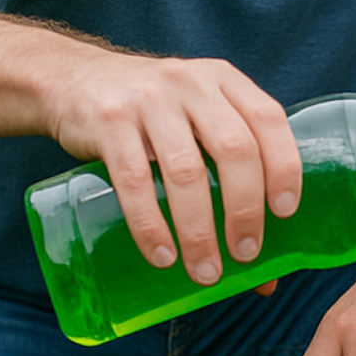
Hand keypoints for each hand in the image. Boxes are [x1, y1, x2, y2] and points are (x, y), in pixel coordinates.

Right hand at [47, 55, 301, 283]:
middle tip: (246, 254)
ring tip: (205, 269)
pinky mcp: (108, 122)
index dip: (284, 166)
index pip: (268, 118)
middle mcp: (191, 84)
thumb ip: (228, 178)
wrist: (71, 79)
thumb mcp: (195, 122)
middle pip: (234, 149)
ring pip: (186, 170)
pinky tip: (162, 255)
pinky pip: (134, 180)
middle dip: (245, 209)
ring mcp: (148, 99)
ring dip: (199, 229)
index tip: (284, 213)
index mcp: (223, 81)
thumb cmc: (152, 116)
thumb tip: (265, 276)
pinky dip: (150, 224)